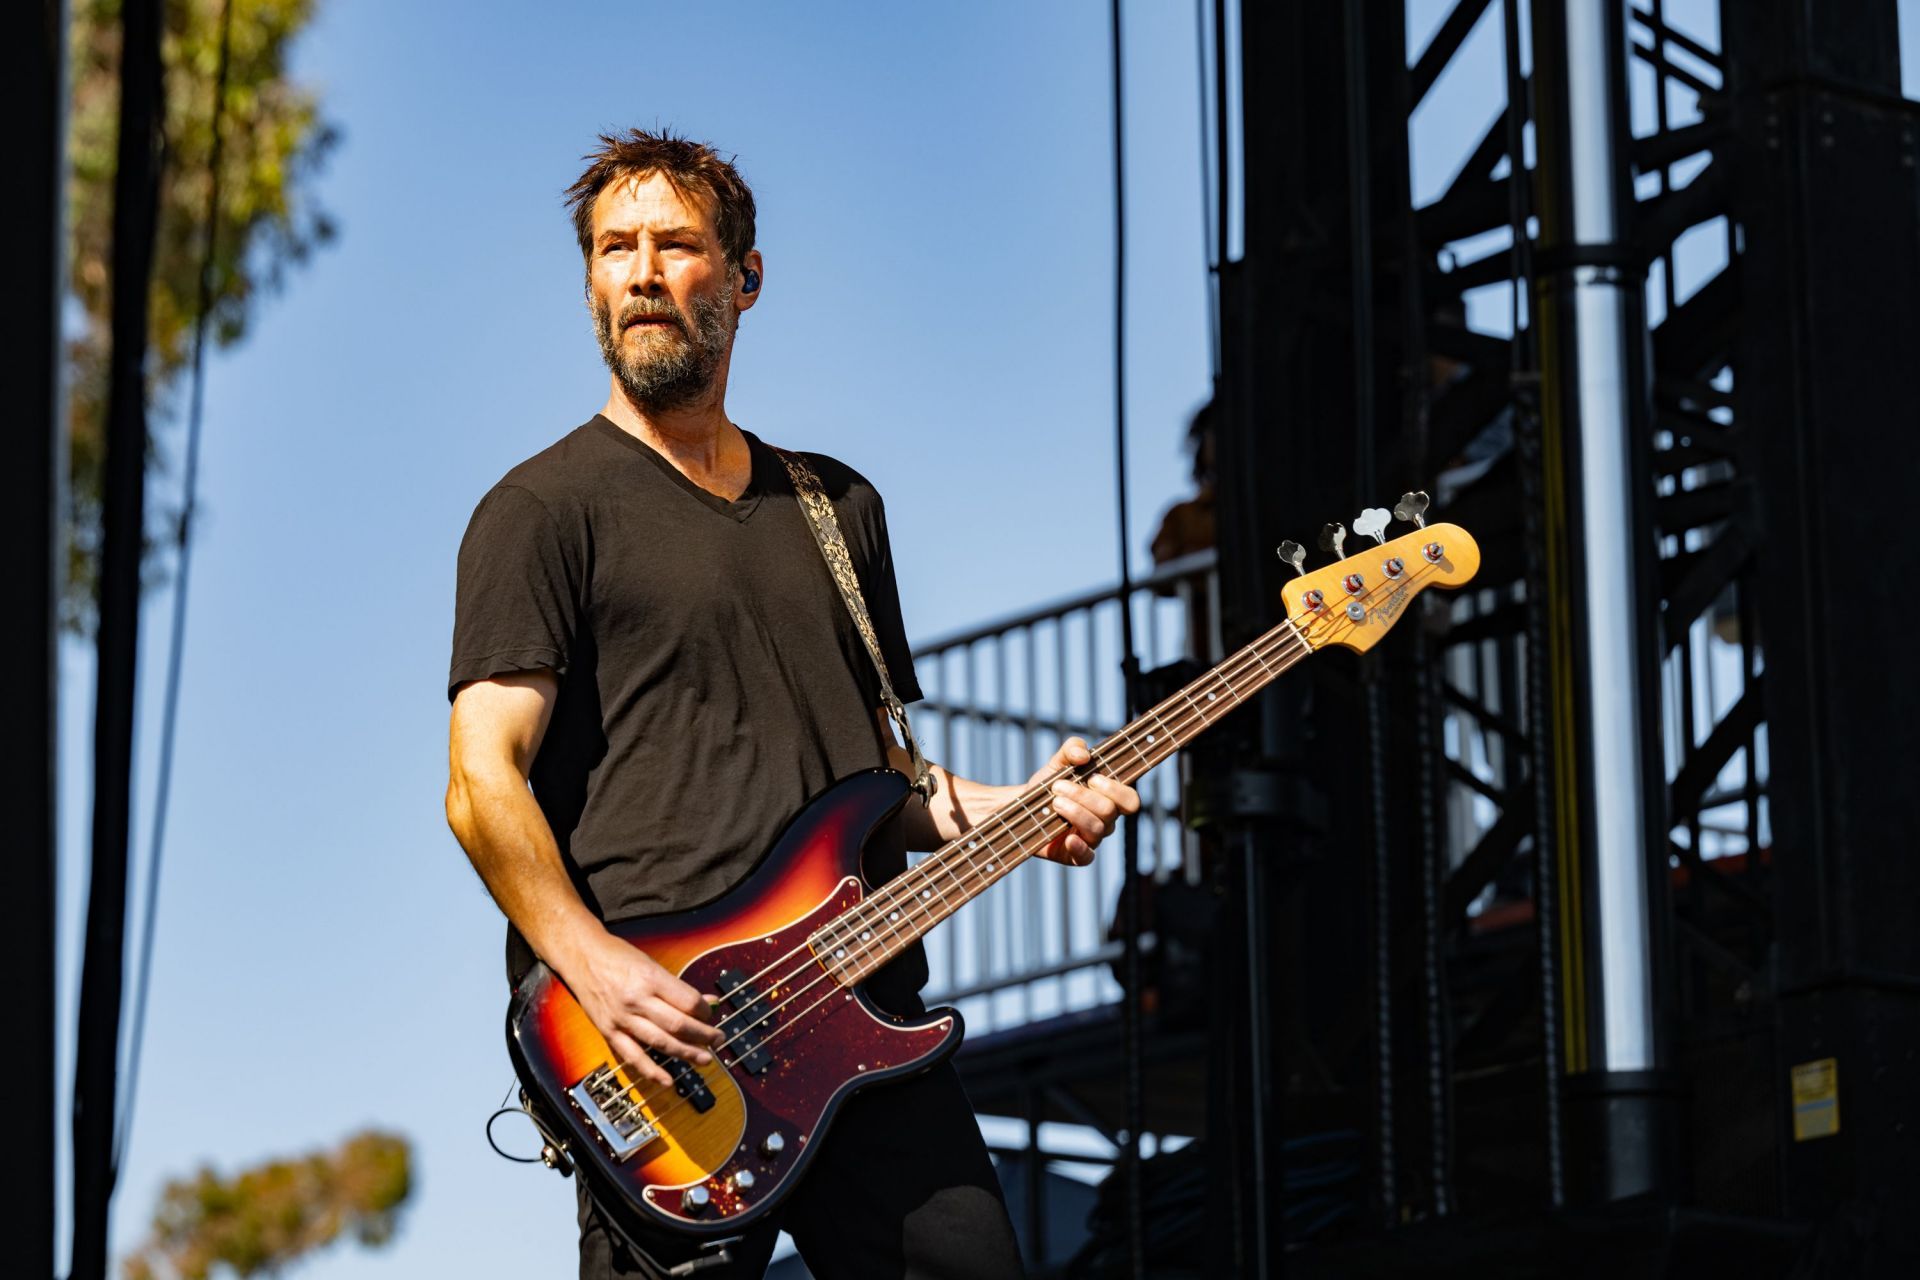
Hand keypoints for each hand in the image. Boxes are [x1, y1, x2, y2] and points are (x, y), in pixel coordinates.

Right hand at [560, 927, 722, 1087]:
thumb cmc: (618, 956)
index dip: (705, 1011)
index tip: (711, 1014)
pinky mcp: (609, 1032)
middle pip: (678, 1024)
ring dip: (686, 1053)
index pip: (687, 1001)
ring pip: (660, 1042)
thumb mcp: (651, 964)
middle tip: (718, 1040)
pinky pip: (632, 1056)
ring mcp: (622, 1018)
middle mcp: (637, 999)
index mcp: (650, 978)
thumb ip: (678, 987)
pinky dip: (651, 1071)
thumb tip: (707, 1002)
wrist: (581, 957)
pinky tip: (667, 1080)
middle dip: (703, 1035)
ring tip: (705, 1059)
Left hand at [1029, 737, 1140, 866]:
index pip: (1130, 801)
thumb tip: (1084, 755)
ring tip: (1054, 802)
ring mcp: (1091, 839)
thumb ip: (1072, 748)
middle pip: (1109, 811)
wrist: (1023, 807)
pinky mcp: (1075, 855)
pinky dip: (1079, 848)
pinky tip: (1067, 838)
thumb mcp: (1058, 761)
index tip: (1092, 778)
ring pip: (1097, 829)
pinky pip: (1087, 858)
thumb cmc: (1048, 784)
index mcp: (1109, 798)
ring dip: (1074, 812)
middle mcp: (1105, 820)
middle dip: (1082, 796)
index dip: (1115, 790)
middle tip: (1057, 787)